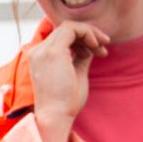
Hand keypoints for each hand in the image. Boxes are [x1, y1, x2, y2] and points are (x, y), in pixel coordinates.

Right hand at [28, 21, 107, 141]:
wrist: (57, 116)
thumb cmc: (66, 102)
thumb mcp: (76, 73)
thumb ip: (81, 57)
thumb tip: (91, 46)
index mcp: (40, 57)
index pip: (61, 36)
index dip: (81, 39)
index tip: (98, 51)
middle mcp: (38, 51)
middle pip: (65, 28)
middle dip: (89, 34)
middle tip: (104, 47)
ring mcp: (43, 50)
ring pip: (69, 26)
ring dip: (90, 34)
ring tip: (102, 49)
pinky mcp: (53, 52)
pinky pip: (72, 29)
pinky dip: (87, 34)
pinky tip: (96, 48)